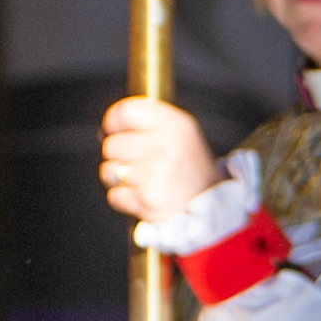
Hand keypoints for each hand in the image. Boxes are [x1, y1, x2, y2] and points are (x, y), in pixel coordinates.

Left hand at [100, 93, 224, 225]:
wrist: (214, 209)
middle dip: (119, 156)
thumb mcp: (181, 135)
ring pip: (109, 171)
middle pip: (112, 144)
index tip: (116, 131)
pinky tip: (145, 197)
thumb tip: (107, 128)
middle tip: (140, 163)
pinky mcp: (147, 200)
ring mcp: (155, 174)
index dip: (113, 122)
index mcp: (176, 125)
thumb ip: (148, 123)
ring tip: (144, 181)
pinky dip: (125, 200)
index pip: (124, 111)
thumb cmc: (191, 171)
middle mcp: (166, 146)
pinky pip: (115, 196)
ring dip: (120, 179)